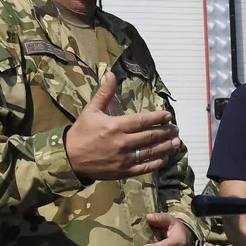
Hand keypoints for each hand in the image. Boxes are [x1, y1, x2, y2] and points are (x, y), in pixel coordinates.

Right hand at [64, 72, 180, 180]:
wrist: (69, 158)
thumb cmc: (81, 132)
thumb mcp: (91, 110)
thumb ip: (104, 93)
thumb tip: (111, 74)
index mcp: (115, 126)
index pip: (143, 121)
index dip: (158, 118)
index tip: (169, 116)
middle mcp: (122, 142)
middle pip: (150, 136)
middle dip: (166, 132)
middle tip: (176, 129)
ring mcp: (123, 159)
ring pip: (150, 152)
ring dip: (165, 147)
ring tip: (176, 142)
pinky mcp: (123, 172)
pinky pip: (144, 167)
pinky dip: (156, 163)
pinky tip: (165, 158)